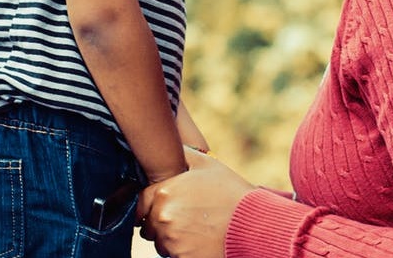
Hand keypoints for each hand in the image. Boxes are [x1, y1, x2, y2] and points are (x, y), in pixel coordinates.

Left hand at [139, 147, 254, 257]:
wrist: (251, 223)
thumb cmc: (230, 192)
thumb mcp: (207, 164)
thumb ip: (181, 154)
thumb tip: (167, 145)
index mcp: (164, 192)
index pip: (141, 202)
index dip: (151, 203)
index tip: (166, 204)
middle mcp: (163, 216)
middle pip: (148, 224)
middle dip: (160, 221)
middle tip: (184, 215)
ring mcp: (170, 239)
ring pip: (159, 241)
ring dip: (169, 236)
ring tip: (194, 227)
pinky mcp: (180, 257)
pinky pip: (170, 254)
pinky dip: (180, 250)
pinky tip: (198, 239)